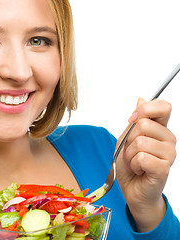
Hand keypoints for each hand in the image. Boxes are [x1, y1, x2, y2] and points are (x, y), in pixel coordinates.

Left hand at [116, 98, 176, 231]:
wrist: (131, 187)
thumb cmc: (129, 163)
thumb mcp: (126, 138)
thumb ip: (134, 121)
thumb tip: (141, 98)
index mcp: (160, 129)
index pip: (163, 107)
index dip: (145, 109)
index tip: (132, 119)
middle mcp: (168, 139)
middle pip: (143, 124)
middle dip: (128, 139)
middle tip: (131, 151)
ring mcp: (169, 153)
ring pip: (140, 141)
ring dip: (129, 154)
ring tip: (135, 162)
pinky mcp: (164, 168)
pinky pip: (141, 157)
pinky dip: (133, 164)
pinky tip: (139, 170)